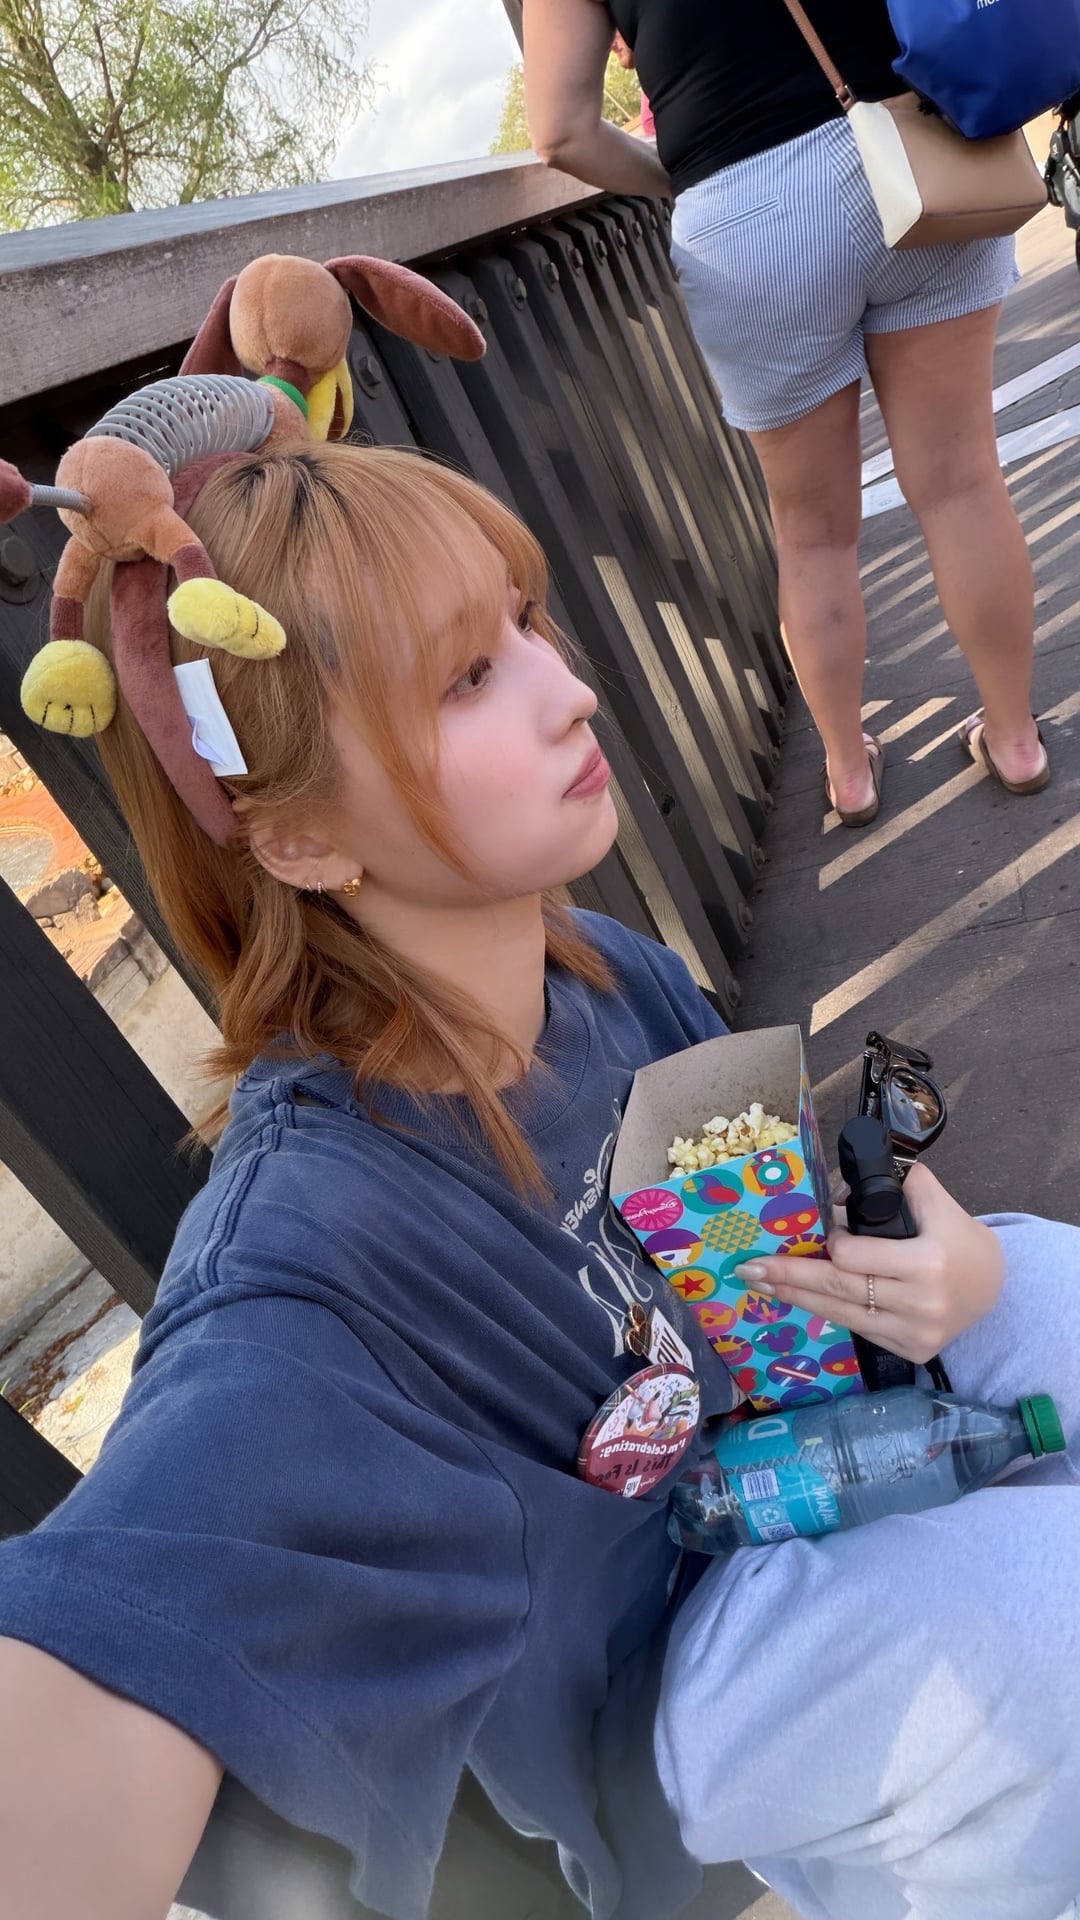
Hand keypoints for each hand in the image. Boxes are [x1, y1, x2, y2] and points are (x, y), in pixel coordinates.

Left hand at [732, 1163, 1003, 1363]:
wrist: (994, 1288)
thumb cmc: (960, 1240)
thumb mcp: (939, 1203)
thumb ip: (901, 1184)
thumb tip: (844, 1186)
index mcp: (927, 1262)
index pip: (856, 1257)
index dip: (834, 1243)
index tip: (825, 1235)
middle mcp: (920, 1303)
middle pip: (840, 1288)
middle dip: (790, 1276)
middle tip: (749, 1269)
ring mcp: (915, 1332)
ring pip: (842, 1314)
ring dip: (798, 1298)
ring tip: (762, 1284)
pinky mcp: (912, 1351)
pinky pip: (859, 1329)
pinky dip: (829, 1312)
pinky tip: (802, 1299)